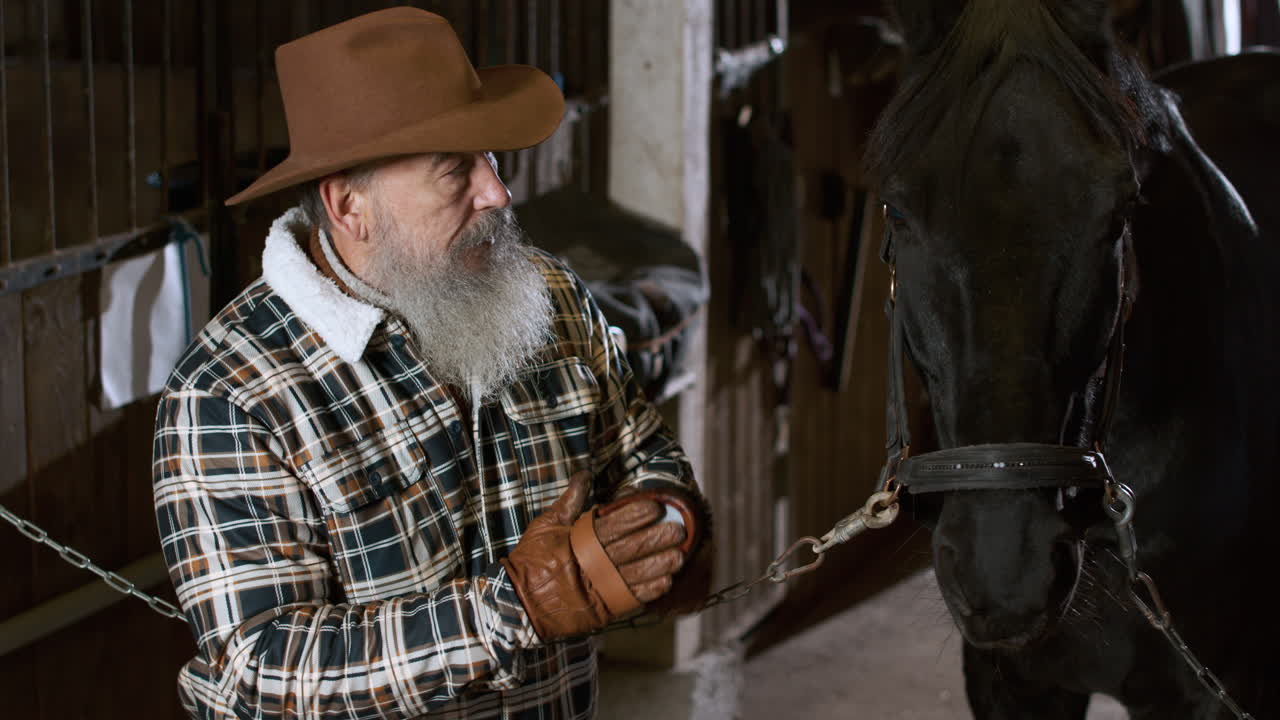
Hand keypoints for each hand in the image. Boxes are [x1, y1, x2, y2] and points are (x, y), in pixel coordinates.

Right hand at [502, 472, 689, 640]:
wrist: (518, 603)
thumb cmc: (531, 560)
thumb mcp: (546, 525)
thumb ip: (570, 501)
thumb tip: (584, 474)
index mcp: (580, 540)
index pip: (614, 525)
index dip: (637, 515)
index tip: (656, 507)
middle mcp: (593, 564)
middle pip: (632, 549)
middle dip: (657, 539)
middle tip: (678, 530)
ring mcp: (599, 588)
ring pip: (637, 574)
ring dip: (660, 565)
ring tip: (679, 556)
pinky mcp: (602, 609)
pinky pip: (631, 599)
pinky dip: (649, 591)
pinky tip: (665, 582)